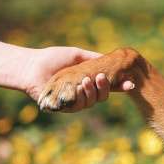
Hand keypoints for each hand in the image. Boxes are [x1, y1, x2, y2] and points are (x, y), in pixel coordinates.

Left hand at [17, 46, 133, 111]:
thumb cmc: (52, 59)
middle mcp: (83, 93)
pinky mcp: (65, 108)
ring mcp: (74, 101)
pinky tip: (79, 86)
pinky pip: (79, 106)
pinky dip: (81, 96)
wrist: (32, 67)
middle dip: (105, 87)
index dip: (120, 86)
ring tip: (86, 80)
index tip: (131, 83)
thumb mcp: (77, 55)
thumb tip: (112, 59)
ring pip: (92, 101)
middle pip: (102, 96)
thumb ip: (94, 58)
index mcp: (88, 81)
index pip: (108, 86)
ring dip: (92, 91)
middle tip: (101, 77)